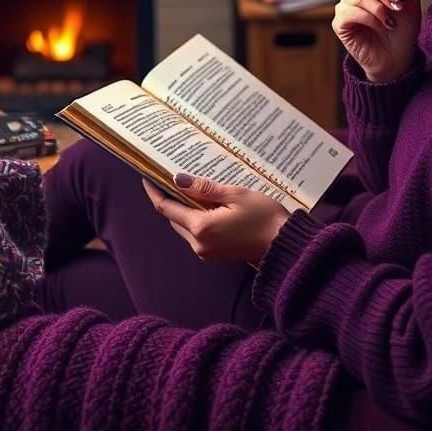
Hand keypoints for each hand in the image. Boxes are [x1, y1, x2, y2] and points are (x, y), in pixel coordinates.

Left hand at [142, 174, 290, 265]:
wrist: (284, 246)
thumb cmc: (264, 217)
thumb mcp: (235, 195)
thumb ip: (204, 189)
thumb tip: (177, 179)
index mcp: (200, 228)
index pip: (166, 208)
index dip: (154, 191)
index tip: (146, 176)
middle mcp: (198, 243)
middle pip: (173, 218)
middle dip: (170, 198)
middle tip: (169, 176)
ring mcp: (206, 252)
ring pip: (184, 226)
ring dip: (183, 209)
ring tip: (188, 187)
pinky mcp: (215, 254)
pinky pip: (196, 234)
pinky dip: (195, 218)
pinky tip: (204, 204)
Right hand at [332, 0, 420, 82]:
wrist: (396, 59)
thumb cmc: (401, 32)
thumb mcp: (410, 6)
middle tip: (397, 3)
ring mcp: (346, 7)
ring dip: (378, 8)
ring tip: (390, 21)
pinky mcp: (340, 23)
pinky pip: (350, 12)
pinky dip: (368, 19)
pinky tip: (380, 27)